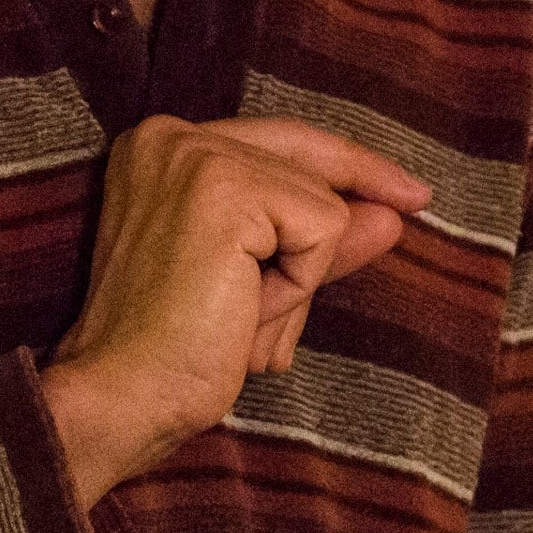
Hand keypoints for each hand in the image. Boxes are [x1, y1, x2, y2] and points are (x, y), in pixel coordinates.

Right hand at [44, 116, 431, 509]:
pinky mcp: (225, 189)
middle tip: (409, 205)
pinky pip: (321, 231)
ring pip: (321, 205)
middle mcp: (171, 135)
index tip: (407, 190)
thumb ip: (314, 237)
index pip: (282, 142)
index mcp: (162, 149)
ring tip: (237, 320)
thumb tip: (390, 213)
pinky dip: (297, 287)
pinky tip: (243, 315)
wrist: (122, 398)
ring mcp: (197, 155)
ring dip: (298, 280)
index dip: (348, 167)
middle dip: (352, 201)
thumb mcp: (257, 280)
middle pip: (309, 156)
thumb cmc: (176, 353)